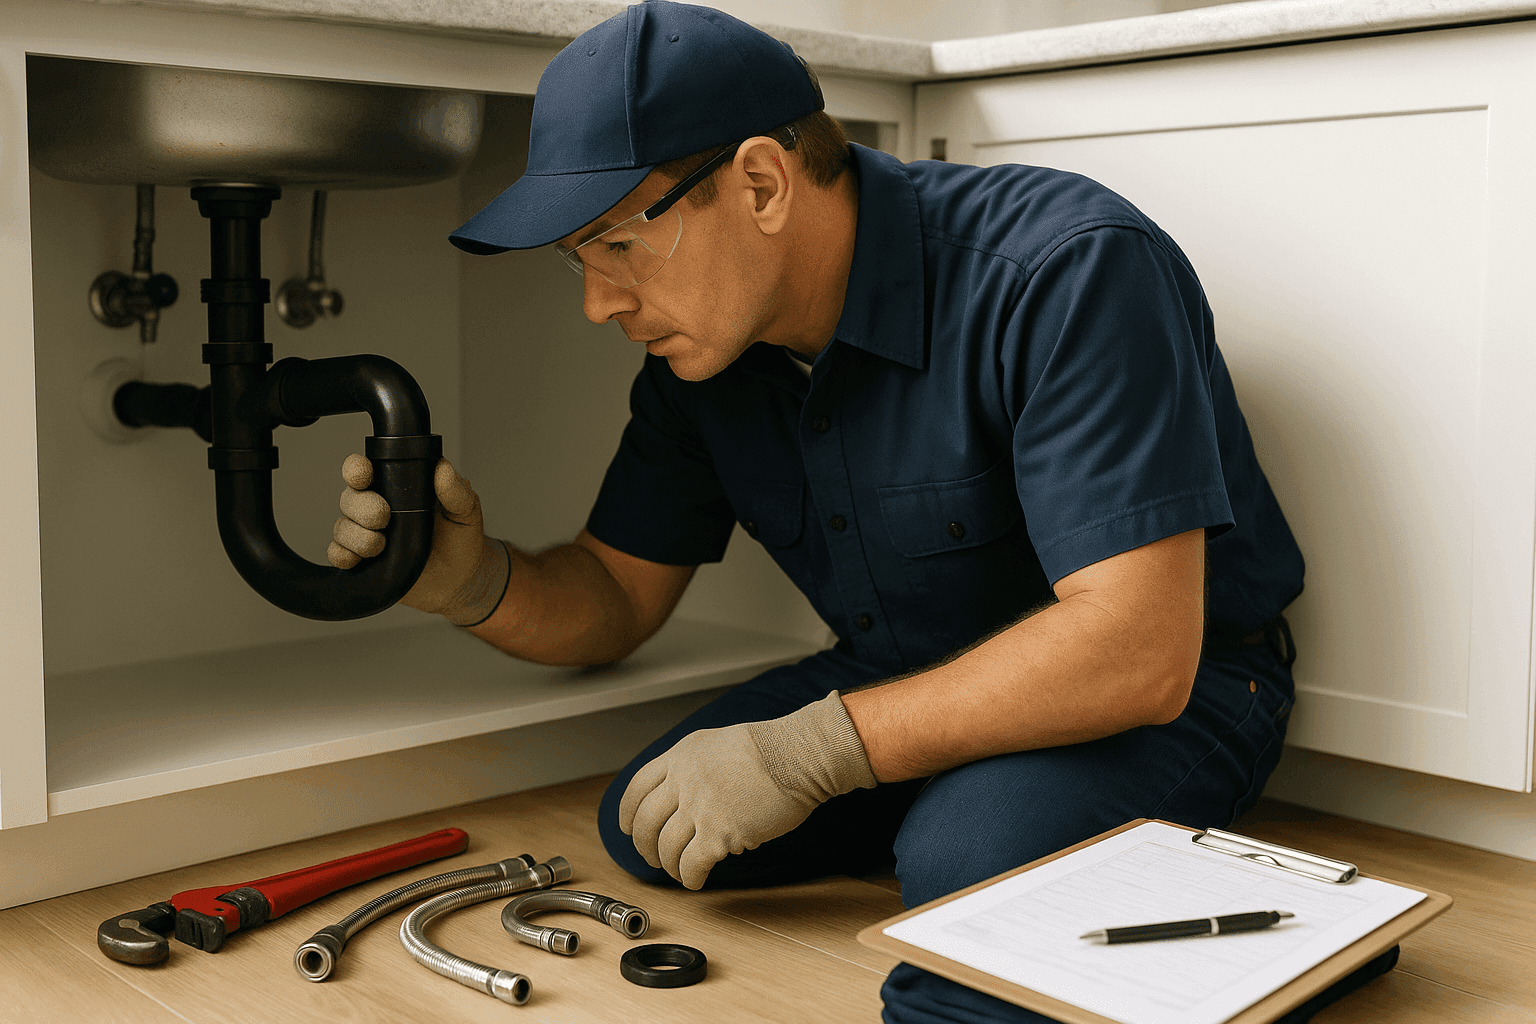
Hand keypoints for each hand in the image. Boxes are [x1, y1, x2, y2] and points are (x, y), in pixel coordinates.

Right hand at [327, 454, 510, 625]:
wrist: (460, 580)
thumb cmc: (461, 539)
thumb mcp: (466, 511)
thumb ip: (456, 490)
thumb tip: (443, 469)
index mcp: (397, 488)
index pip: (365, 470)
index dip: (356, 469)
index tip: (364, 475)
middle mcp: (375, 508)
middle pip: (349, 498)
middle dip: (362, 507)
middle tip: (384, 518)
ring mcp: (366, 534)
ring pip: (341, 526)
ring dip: (357, 536)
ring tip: (381, 545)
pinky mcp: (362, 561)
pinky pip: (337, 554)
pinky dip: (342, 555)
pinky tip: (359, 559)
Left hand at [618, 692, 875, 888]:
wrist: (797, 756)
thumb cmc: (773, 749)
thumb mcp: (720, 743)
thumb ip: (696, 765)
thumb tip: (688, 794)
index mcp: (681, 756)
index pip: (637, 787)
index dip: (627, 812)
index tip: (626, 827)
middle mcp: (683, 780)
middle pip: (645, 822)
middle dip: (644, 846)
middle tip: (652, 858)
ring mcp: (698, 807)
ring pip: (666, 848)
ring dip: (669, 865)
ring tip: (679, 871)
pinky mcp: (718, 833)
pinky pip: (691, 865)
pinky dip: (690, 877)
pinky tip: (697, 880)